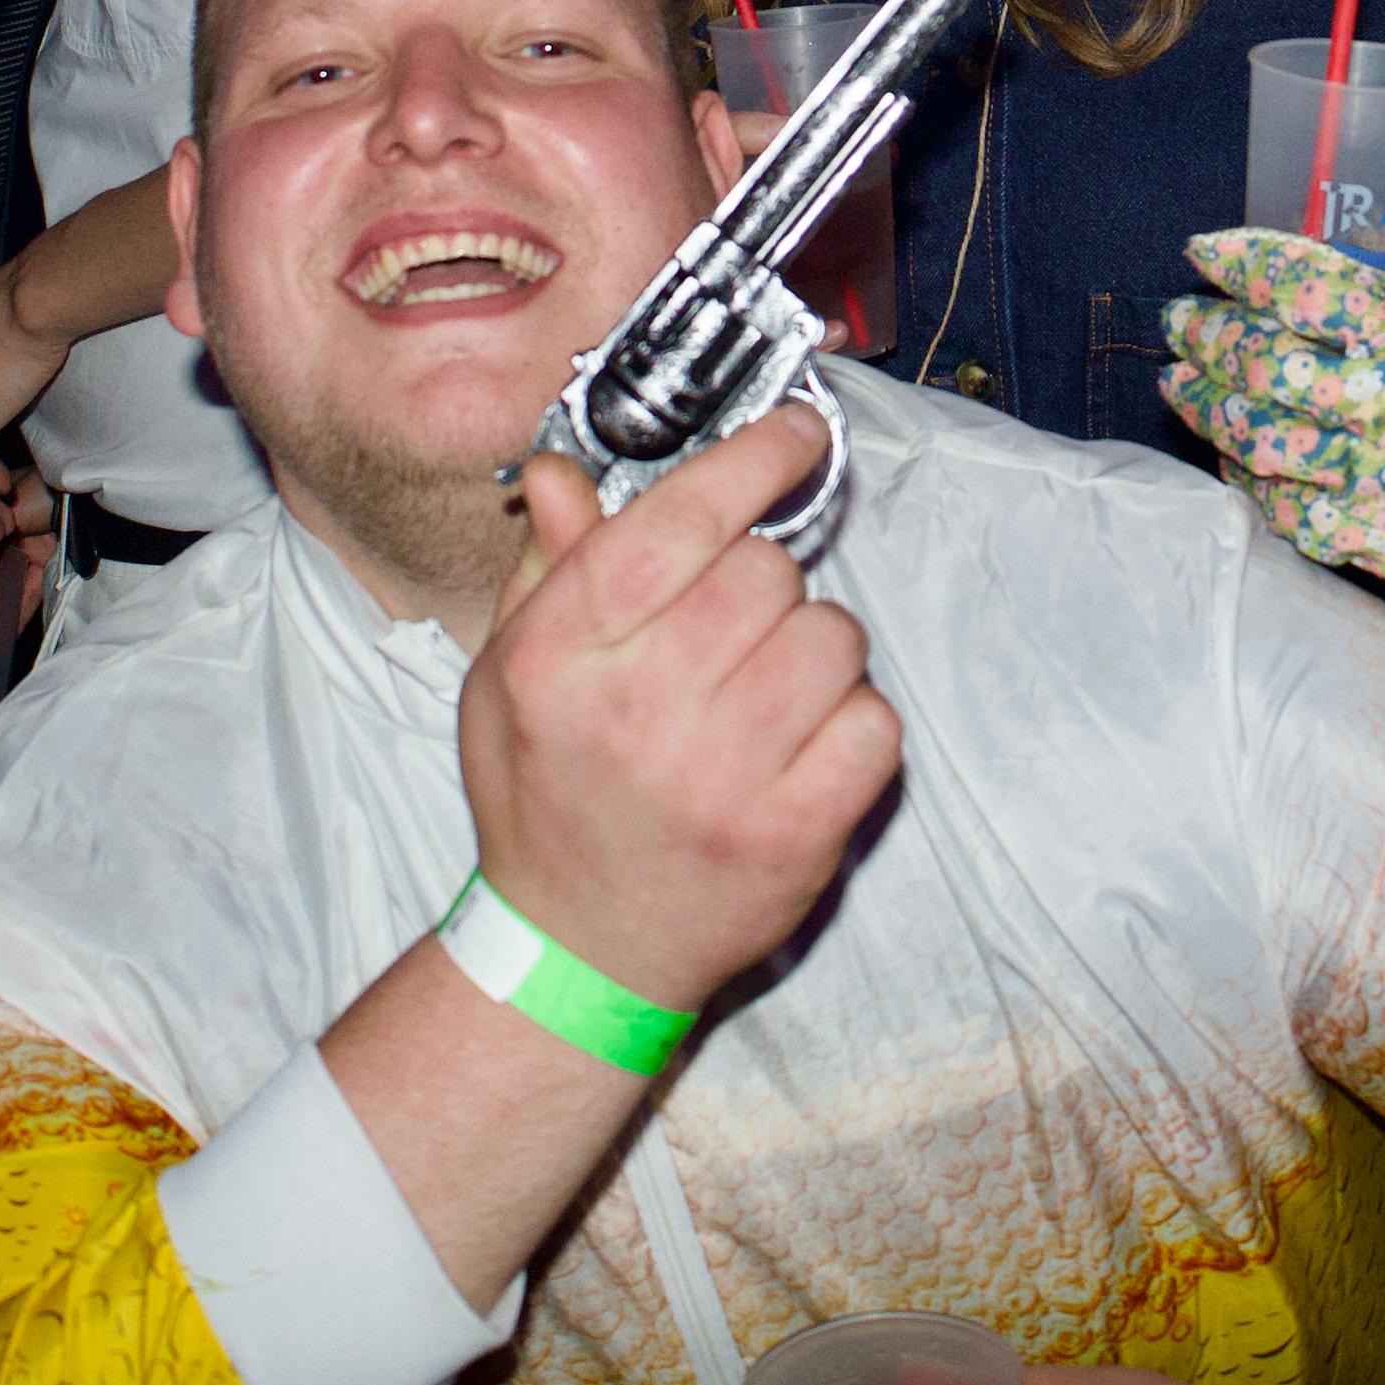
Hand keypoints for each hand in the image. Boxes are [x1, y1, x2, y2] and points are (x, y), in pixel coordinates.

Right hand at [465, 414, 896, 1015]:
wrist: (580, 952)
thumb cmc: (546, 797)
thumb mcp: (510, 675)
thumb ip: (549, 569)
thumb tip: (561, 475)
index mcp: (561, 657)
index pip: (678, 520)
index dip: (751, 460)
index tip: (795, 432)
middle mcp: (638, 712)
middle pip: (765, 571)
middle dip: (763, 580)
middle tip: (734, 627)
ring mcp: (721, 780)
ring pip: (831, 638)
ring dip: (812, 650)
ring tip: (764, 693)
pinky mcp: (793, 835)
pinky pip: (874, 723)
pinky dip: (853, 724)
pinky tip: (801, 747)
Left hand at [1160, 231, 1384, 602]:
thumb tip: (1348, 243)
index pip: (1301, 284)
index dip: (1242, 261)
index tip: (1205, 250)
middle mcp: (1384, 407)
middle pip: (1259, 364)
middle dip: (1205, 336)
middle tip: (1182, 321)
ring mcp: (1371, 479)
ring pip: (1254, 437)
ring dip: (1204, 406)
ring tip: (1180, 384)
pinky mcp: (1366, 537)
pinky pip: (1279, 506)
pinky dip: (1244, 477)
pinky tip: (1230, 454)